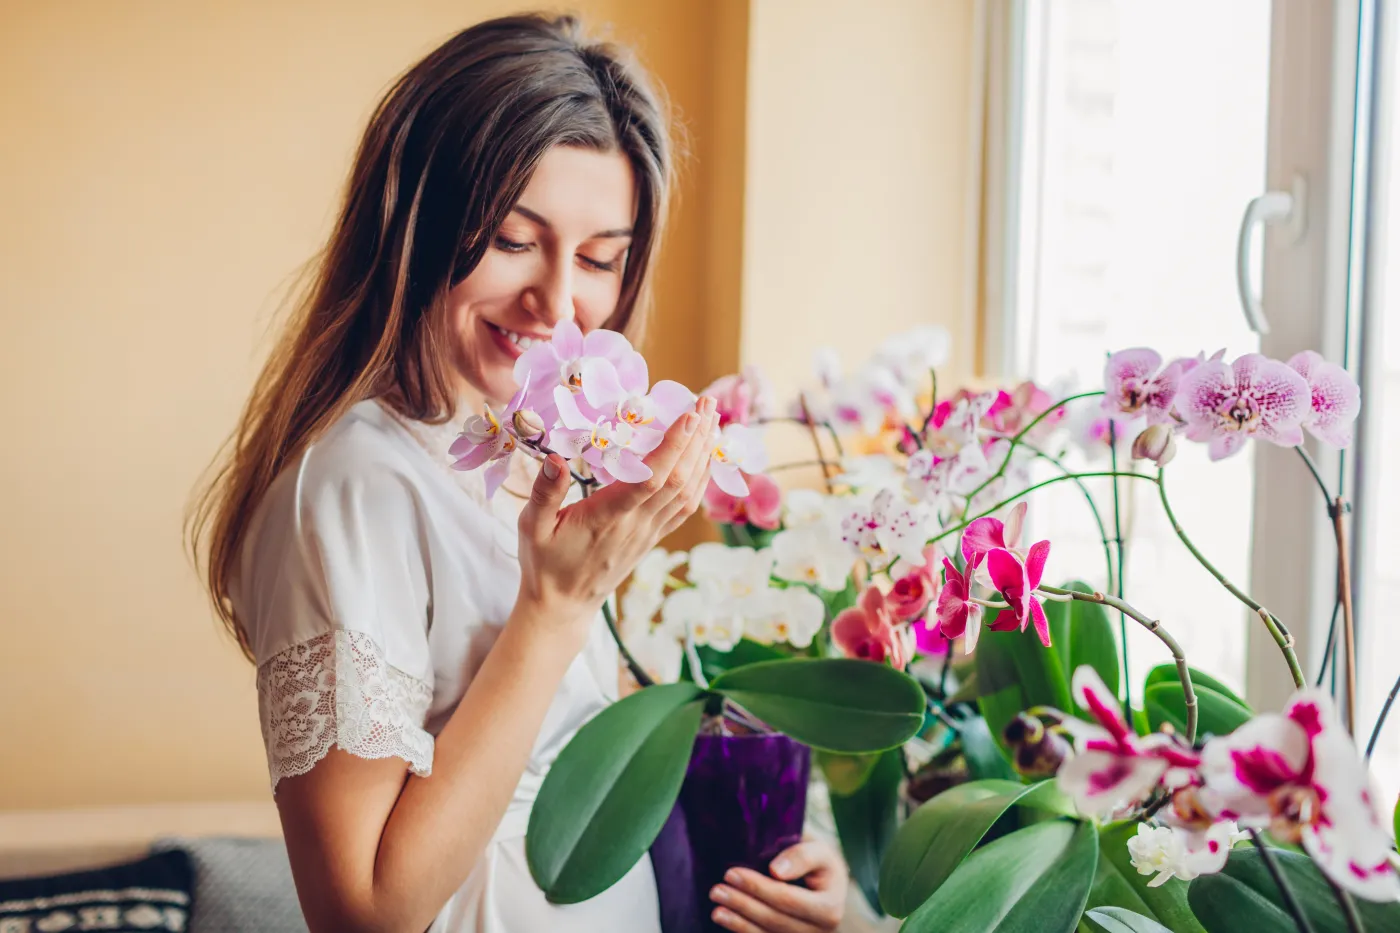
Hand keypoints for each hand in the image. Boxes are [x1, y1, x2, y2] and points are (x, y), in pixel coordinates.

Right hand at [514, 396, 717, 637]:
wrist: (564, 604)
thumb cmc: (546, 563)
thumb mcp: (532, 527)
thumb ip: (544, 493)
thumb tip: (554, 457)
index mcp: (608, 517)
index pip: (651, 479)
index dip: (674, 446)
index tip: (690, 415)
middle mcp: (637, 524)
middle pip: (679, 478)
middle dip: (698, 438)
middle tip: (708, 402)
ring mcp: (650, 532)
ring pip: (689, 491)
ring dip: (704, 454)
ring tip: (713, 420)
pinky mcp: (654, 537)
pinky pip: (686, 506)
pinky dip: (701, 479)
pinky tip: (706, 457)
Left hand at [709, 839, 848, 932]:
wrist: (826, 887)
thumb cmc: (819, 864)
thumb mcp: (820, 851)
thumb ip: (802, 856)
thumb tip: (776, 871)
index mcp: (830, 908)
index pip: (787, 899)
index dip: (757, 887)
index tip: (731, 873)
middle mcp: (820, 932)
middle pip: (774, 920)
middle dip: (743, 905)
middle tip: (716, 891)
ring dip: (738, 924)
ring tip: (717, 910)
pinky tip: (727, 922)